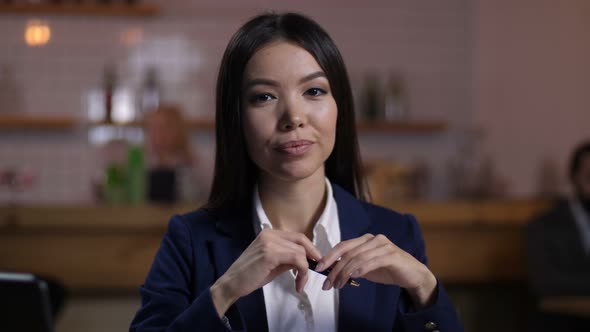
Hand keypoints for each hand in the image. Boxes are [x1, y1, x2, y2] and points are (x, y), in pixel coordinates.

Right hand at [211, 229, 321, 316]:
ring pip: (300, 252)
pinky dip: (302, 272)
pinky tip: (298, 284)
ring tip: (300, 284)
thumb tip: (307, 260)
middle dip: (313, 256)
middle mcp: (270, 234)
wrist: (232, 284)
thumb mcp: (274, 264)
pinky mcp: (270, 254)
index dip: (310, 248)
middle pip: (301, 241)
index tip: (316, 262)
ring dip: (306, 270)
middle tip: (318, 270)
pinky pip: (297, 259)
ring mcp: (269, 242)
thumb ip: (289, 258)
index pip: (297, 236)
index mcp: (270, 233)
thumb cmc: (251, 275)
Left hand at [317, 234, 436, 308]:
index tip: (318, 268)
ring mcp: (383, 245)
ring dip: (344, 273)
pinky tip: (353, 277)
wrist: (413, 275)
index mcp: (365, 240)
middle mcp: (373, 239)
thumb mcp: (366, 268)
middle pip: (348, 253)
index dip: (329, 256)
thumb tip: (332, 271)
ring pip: (357, 258)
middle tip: (327, 284)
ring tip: (338, 285)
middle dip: (334, 269)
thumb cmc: (388, 270)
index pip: (343, 246)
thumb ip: (351, 266)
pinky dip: (360, 269)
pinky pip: (371, 261)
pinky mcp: (391, 254)